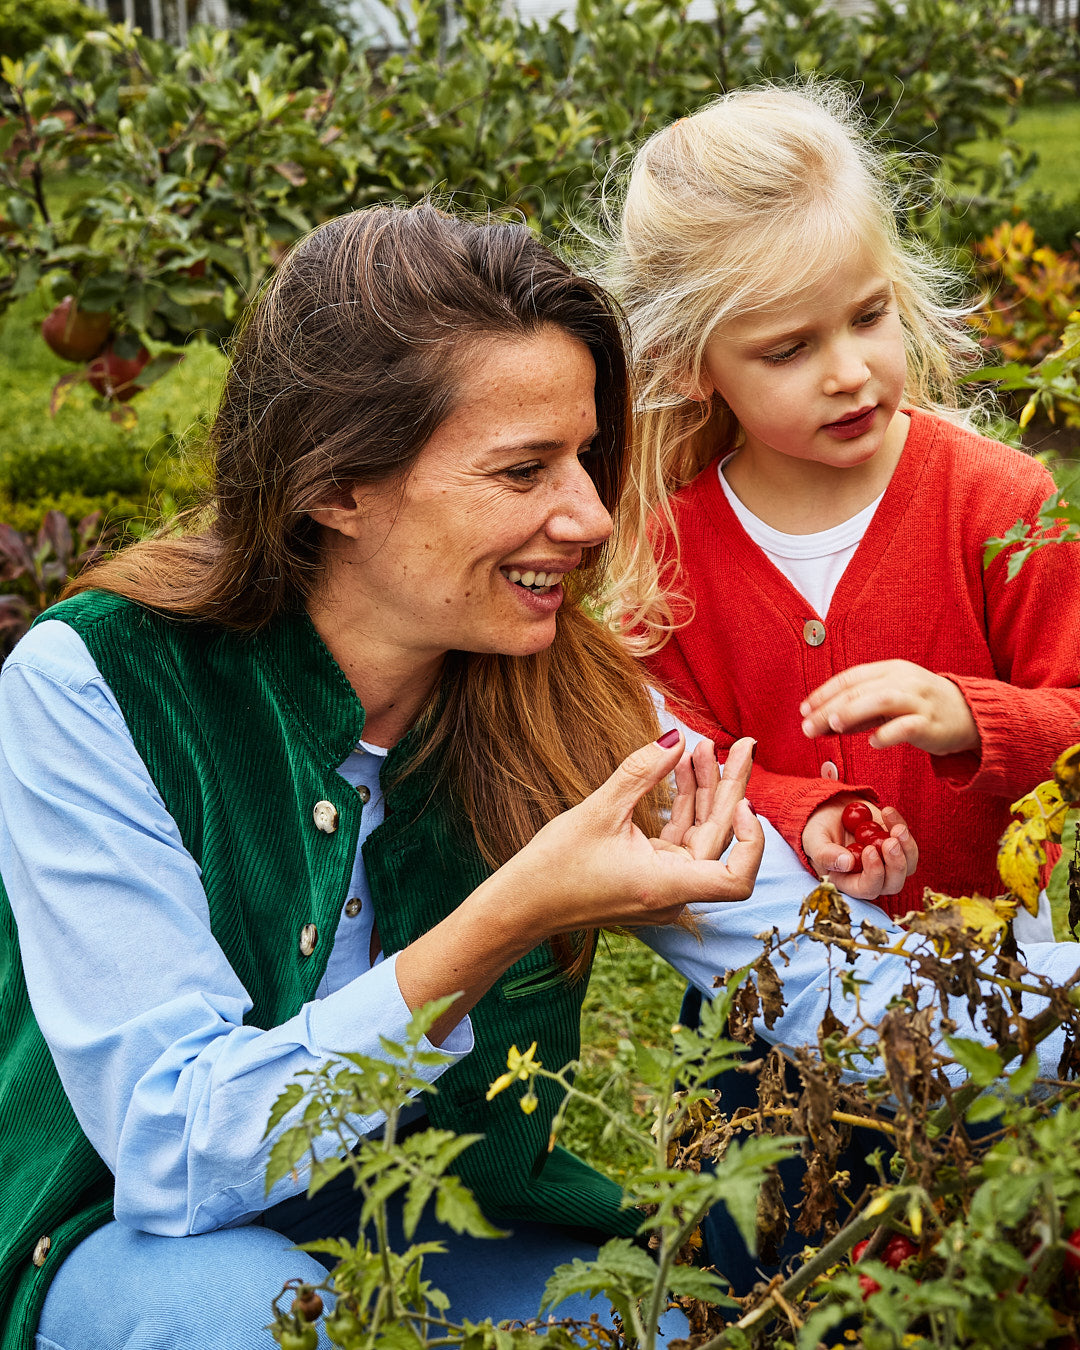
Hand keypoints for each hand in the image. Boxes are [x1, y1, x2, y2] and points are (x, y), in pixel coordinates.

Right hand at [399, 733, 763, 1042]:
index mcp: (665, 885)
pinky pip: (679, 840)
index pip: (737, 879)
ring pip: (700, 836)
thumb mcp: (598, 811)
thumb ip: (641, 772)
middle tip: (741, 745)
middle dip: (730, 789)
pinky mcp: (651, 877)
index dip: (752, 842)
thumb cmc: (553, 867)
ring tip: (703, 748)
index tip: (743, 803)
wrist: (522, 905)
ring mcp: (663, 886)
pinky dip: (683, 807)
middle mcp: (672, 892)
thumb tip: (677, 737)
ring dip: (704, 792)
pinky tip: (682, 770)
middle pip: (719, 841)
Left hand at [799, 660, 978, 755]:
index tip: (803, 709)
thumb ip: (857, 712)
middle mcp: (903, 680)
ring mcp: (919, 700)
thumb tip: (819, 722)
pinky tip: (873, 742)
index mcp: (889, 670)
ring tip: (832, 725)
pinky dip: (889, 733)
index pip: (850, 677)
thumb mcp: (888, 701)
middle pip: (860, 690)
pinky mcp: (932, 722)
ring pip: (882, 700)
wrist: (969, 714)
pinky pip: (909, 726)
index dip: (824, 692)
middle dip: (829, 707)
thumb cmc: (919, 707)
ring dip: (854, 712)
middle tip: (806, 726)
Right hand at [802, 797, 917, 899]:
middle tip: (890, 841)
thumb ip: (825, 854)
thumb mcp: (814, 840)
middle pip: (893, 883)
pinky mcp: (896, 845)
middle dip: (896, 864)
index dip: (873, 874)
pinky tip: (887, 812)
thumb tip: (847, 863)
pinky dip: (902, 827)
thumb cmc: (818, 830)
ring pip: (907, 866)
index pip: (867, 888)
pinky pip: (908, 843)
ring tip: (896, 827)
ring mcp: (886, 862)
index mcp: (849, 881)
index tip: (869, 850)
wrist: (830, 810)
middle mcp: (871, 877)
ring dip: (907, 848)